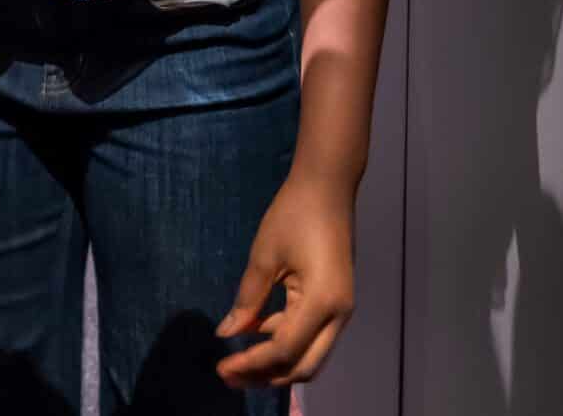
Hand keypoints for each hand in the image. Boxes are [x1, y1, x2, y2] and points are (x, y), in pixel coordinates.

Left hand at [215, 173, 357, 387]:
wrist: (328, 185)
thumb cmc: (294, 213)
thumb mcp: (264, 256)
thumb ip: (247, 300)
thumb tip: (227, 334)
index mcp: (322, 302)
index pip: (284, 350)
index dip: (252, 363)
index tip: (222, 367)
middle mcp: (338, 314)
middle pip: (303, 366)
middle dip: (266, 376)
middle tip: (229, 376)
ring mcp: (340, 308)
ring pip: (309, 354)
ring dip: (275, 362)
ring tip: (238, 360)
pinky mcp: (335, 300)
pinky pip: (310, 334)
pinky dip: (284, 341)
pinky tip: (254, 331)